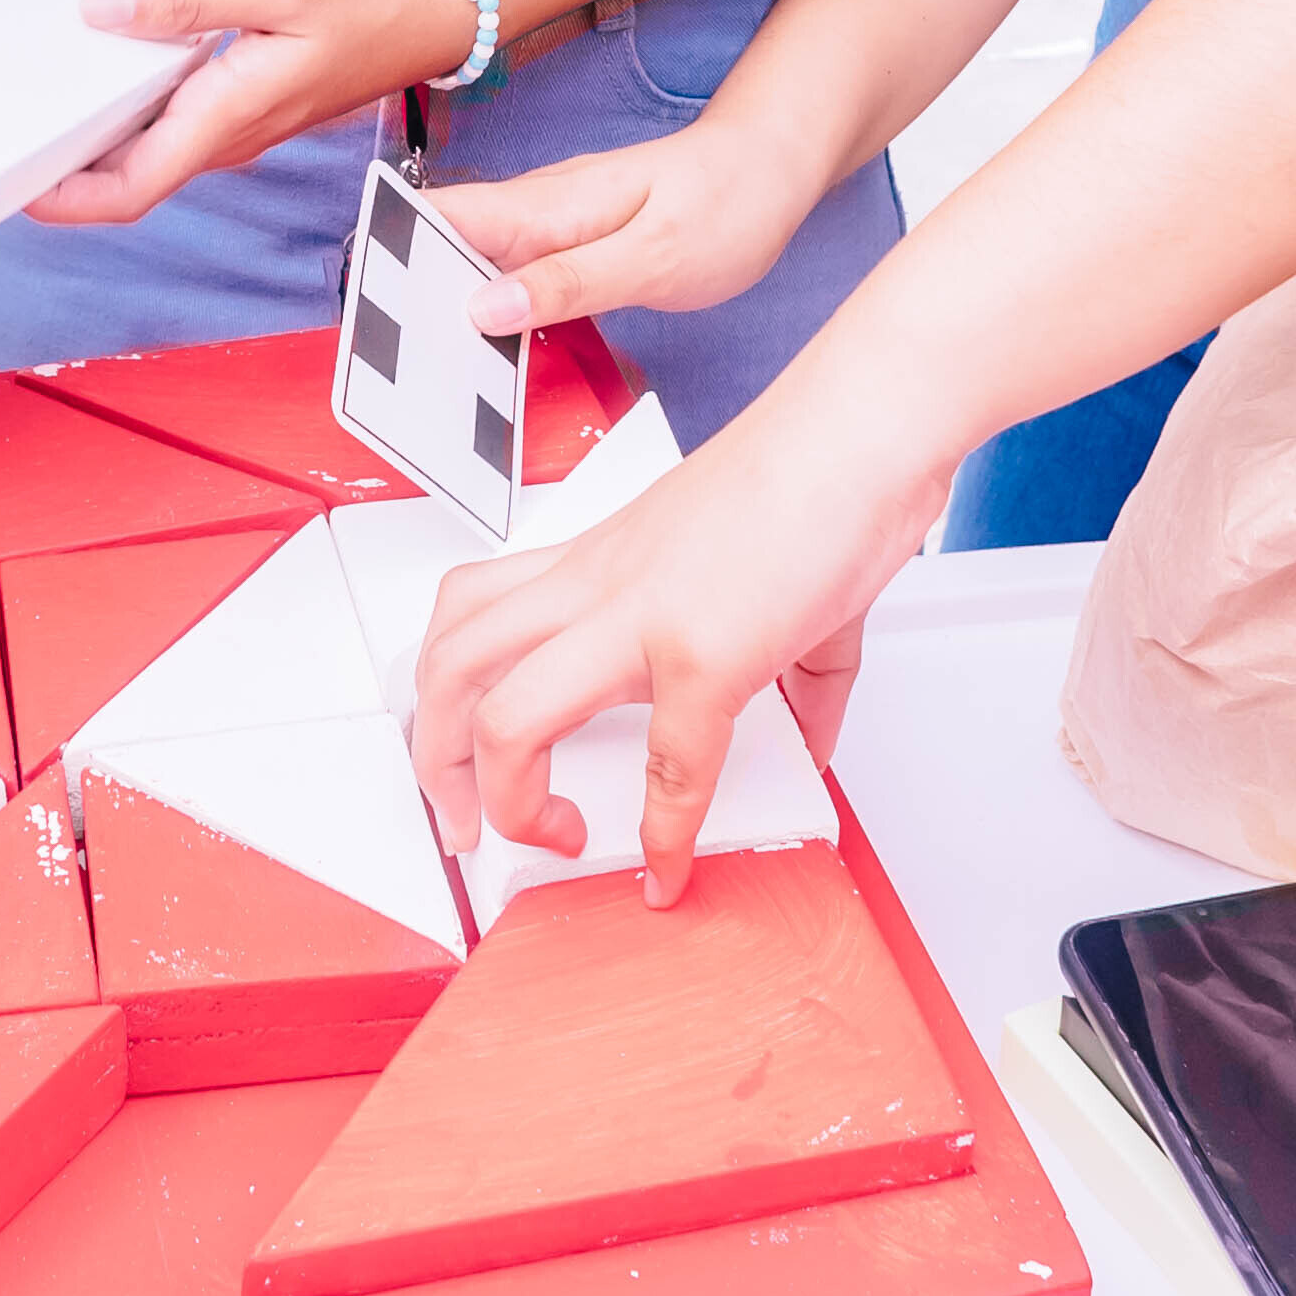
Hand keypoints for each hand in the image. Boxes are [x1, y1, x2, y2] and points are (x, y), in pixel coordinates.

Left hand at [34, 0, 487, 225]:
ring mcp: (240, 125)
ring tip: (35, 100)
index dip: (65, 200)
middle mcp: (230, 136)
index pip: (131, 190)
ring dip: (94, 144)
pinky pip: (174, 125)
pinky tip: (105, 68)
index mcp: (230, 116)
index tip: (11, 183)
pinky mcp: (248, 104)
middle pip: (129, 182)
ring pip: (150, 155)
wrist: (443, 9)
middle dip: (62, 175)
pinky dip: (131, 112)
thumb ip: (185, 1)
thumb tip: (100, 13)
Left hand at [407, 378, 951, 906]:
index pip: (474, 624)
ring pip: (500, 713)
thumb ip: (785, 668)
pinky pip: (666, 768)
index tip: (486, 781)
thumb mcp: (757, 574)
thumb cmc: (811, 476)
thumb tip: (811, 738)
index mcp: (591, 565)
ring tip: (541, 835)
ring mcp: (639, 620)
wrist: (861, 429)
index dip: (456, 711)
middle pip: (449, 666)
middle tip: (468, 820)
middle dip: (435, 763)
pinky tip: (671, 866)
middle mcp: (594, 587)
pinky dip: (663, 835)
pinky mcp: (704, 655)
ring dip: (500, 796)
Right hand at [416, 95, 841, 336]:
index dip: (387, 252)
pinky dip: (489, 312)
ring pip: (471, 264)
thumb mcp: (655, 258)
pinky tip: (485, 353)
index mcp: (546, 205)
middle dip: (402, 295)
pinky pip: (509, 277)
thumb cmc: (726, 205)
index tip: (362, 307)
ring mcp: (549, 227)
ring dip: (442, 309)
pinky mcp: (567, 247)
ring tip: (420, 375)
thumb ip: (571, 281)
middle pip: (440, 246)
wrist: (772, 169)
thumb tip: (484, 307)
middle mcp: (536, 210)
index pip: (438, 216)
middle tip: (384, 366)